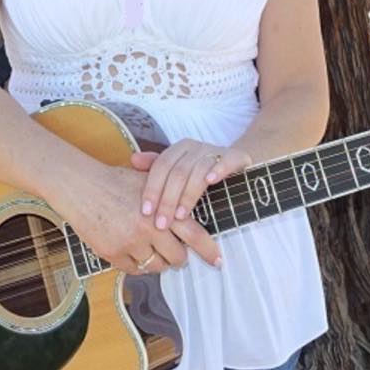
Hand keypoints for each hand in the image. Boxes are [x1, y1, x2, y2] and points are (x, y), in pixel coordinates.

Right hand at [56, 157, 220, 274]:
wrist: (81, 186)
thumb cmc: (115, 180)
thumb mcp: (147, 181)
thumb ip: (169, 196)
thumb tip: (190, 213)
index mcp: (161, 208)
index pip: (193, 234)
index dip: (208, 249)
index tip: (218, 260)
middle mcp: (148, 228)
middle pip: (177, 257)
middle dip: (178, 256)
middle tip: (175, 251)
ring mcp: (130, 243)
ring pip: (157, 266)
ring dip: (159, 261)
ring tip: (152, 249)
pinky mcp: (113, 254)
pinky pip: (135, 270)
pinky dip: (138, 264)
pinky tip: (134, 250)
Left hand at [130, 140, 251, 232]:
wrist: (237, 165)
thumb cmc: (201, 173)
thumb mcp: (178, 171)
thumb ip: (156, 167)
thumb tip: (133, 160)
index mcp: (179, 148)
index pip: (161, 166)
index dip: (152, 189)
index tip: (146, 212)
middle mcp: (195, 146)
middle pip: (177, 171)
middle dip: (167, 199)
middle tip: (162, 223)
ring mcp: (215, 150)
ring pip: (198, 170)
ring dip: (188, 194)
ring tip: (181, 216)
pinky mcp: (236, 156)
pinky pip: (225, 161)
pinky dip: (218, 170)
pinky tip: (211, 181)